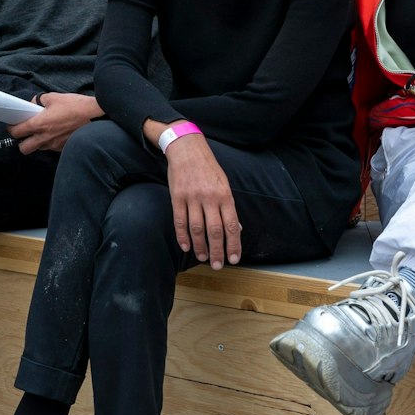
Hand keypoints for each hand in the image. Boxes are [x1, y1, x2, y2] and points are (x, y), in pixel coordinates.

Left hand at [5, 93, 101, 152]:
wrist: (97, 116)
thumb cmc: (77, 106)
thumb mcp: (54, 97)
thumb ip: (40, 101)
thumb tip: (33, 104)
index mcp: (40, 124)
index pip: (17, 132)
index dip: (12, 128)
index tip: (13, 125)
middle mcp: (45, 138)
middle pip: (23, 148)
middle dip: (21, 142)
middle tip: (25, 133)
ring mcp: (54, 145)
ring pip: (38, 149)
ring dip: (36, 142)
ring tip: (42, 131)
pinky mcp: (63, 148)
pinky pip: (51, 148)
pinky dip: (49, 142)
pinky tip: (56, 133)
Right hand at [164, 134, 240, 269]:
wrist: (187, 149)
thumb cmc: (208, 168)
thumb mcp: (224, 184)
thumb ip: (229, 207)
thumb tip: (238, 229)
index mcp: (225, 195)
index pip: (232, 225)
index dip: (234, 244)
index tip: (234, 259)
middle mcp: (210, 198)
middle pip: (215, 231)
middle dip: (217, 251)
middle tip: (217, 265)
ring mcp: (192, 198)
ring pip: (196, 229)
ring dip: (200, 247)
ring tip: (202, 258)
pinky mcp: (177, 197)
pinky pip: (180, 221)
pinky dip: (182, 236)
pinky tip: (186, 247)